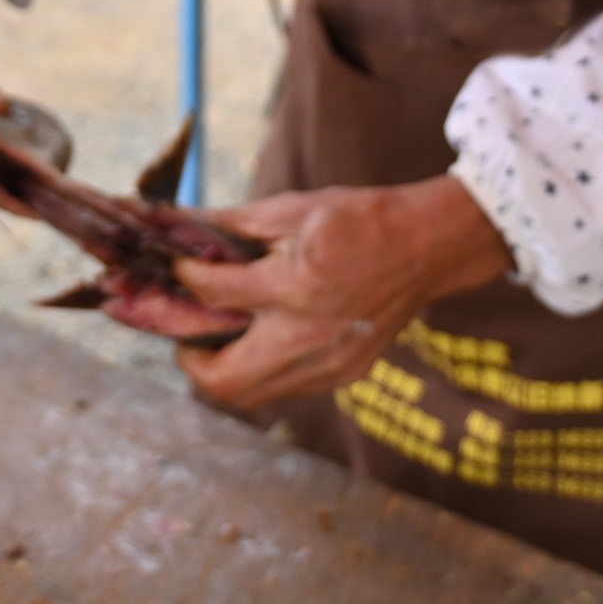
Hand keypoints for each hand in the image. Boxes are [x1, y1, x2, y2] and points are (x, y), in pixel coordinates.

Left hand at [173, 176, 514, 411]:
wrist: (425, 247)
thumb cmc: (357, 220)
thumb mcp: (291, 209)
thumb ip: (232, 225)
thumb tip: (179, 226)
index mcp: (293, 286)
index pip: (215, 294)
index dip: (185, 279)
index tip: (177, 269)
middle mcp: (307, 335)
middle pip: (224, 379)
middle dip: (191, 362)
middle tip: (186, 336)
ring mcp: (327, 364)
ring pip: (253, 393)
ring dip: (225, 371)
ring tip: (219, 338)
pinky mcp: (342, 375)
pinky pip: (285, 387)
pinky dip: (262, 369)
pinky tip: (262, 339)